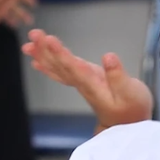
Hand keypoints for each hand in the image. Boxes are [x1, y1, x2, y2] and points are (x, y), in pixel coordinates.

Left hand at [22, 29, 153, 128]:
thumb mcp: (131, 92)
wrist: (127, 125)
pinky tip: (36, 60)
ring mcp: (80, 82)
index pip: (73, 67)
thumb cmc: (132, 108)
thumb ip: (118, 76)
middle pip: (60, 66)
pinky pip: (60, 72)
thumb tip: (109, 57)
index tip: (49, 40)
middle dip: (45, 49)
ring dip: (42, 55)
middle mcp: (82, 83)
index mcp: (93, 84)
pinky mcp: (82, 80)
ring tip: (28, 44)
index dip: (60, 53)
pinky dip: (47, 65)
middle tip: (34, 34)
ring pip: (57, 68)